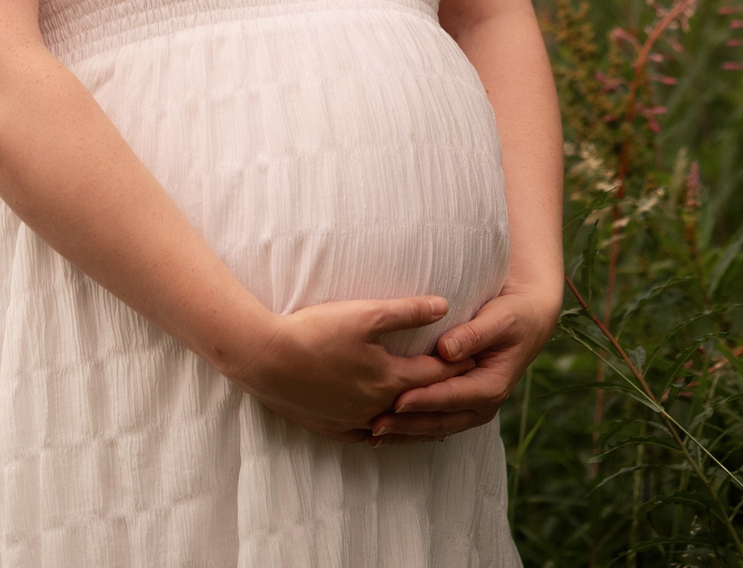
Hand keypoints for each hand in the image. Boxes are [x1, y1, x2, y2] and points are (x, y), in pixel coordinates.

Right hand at [222, 296, 472, 440]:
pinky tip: (386, 433)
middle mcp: (378, 406)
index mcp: (390, 378)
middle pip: (421, 405)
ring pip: (398, 428)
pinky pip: (368, 437)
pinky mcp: (332, 428)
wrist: (264, 359)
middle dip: (445, 397)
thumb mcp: (365, 314)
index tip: (477, 359)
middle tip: (467, 392)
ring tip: (438, 420)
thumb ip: (407, 311)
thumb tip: (445, 305)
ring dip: (419, 423)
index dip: (457, 365)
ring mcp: (354, 421)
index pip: (435, 374)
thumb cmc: (314, 331)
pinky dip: (385, 434)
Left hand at [367, 277, 561, 443]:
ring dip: (404, 433)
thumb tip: (446, 350)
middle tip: (375, 425)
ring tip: (372, 435)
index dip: (425, 400)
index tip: (397, 401)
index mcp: (491, 386)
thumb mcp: (500, 320)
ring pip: (434, 428)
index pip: (452, 397)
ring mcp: (470, 409)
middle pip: (440, 421)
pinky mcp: (459, 406)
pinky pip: (432, 423)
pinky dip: (409, 429)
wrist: (526, 321)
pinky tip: (384, 432)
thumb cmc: (513, 316)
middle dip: (407, 425)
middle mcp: (482, 405)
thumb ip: (474, 334)